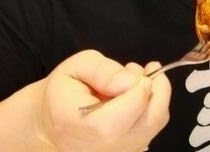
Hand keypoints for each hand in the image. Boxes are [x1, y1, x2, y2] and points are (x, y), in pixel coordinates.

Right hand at [36, 50, 170, 151]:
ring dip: (155, 97)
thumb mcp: (77, 66)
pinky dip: (150, 108)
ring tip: (134, 80)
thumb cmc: (64, 90)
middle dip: (158, 88)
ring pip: (155, 124)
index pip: (131, 108)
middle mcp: (106, 148)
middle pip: (152, 119)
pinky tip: (134, 96)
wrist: (50, 121)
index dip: (140, 84)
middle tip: (147, 69)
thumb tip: (132, 81)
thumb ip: (104, 70)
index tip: (132, 68)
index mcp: (87, 125)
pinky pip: (150, 129)